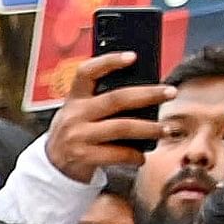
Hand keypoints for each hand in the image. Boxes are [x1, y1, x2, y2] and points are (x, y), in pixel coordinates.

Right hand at [42, 56, 171, 181]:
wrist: (52, 166)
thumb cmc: (76, 132)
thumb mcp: (80, 112)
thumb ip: (102, 100)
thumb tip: (145, 91)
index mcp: (74, 98)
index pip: (87, 72)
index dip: (109, 62)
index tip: (133, 57)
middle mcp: (74, 115)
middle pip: (116, 99)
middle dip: (148, 95)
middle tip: (170, 93)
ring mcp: (78, 136)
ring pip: (121, 127)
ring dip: (148, 128)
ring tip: (165, 130)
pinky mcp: (83, 157)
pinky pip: (116, 154)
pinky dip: (133, 155)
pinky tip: (142, 156)